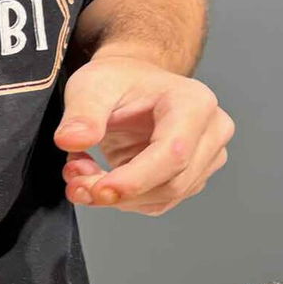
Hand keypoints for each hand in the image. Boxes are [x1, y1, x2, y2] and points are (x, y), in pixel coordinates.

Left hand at [53, 52, 234, 215]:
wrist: (131, 83)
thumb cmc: (119, 80)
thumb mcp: (92, 86)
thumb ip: (82, 114)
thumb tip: (71, 141)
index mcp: (194, 103)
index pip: (173, 153)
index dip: (135, 180)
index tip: (97, 190)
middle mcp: (211, 131)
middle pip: (171, 183)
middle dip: (119, 192)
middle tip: (75, 183)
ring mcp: (205, 157)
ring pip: (163, 198)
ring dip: (117, 198)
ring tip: (81, 174)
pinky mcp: (191, 177)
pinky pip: (157, 203)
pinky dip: (124, 199)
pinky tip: (99, 179)